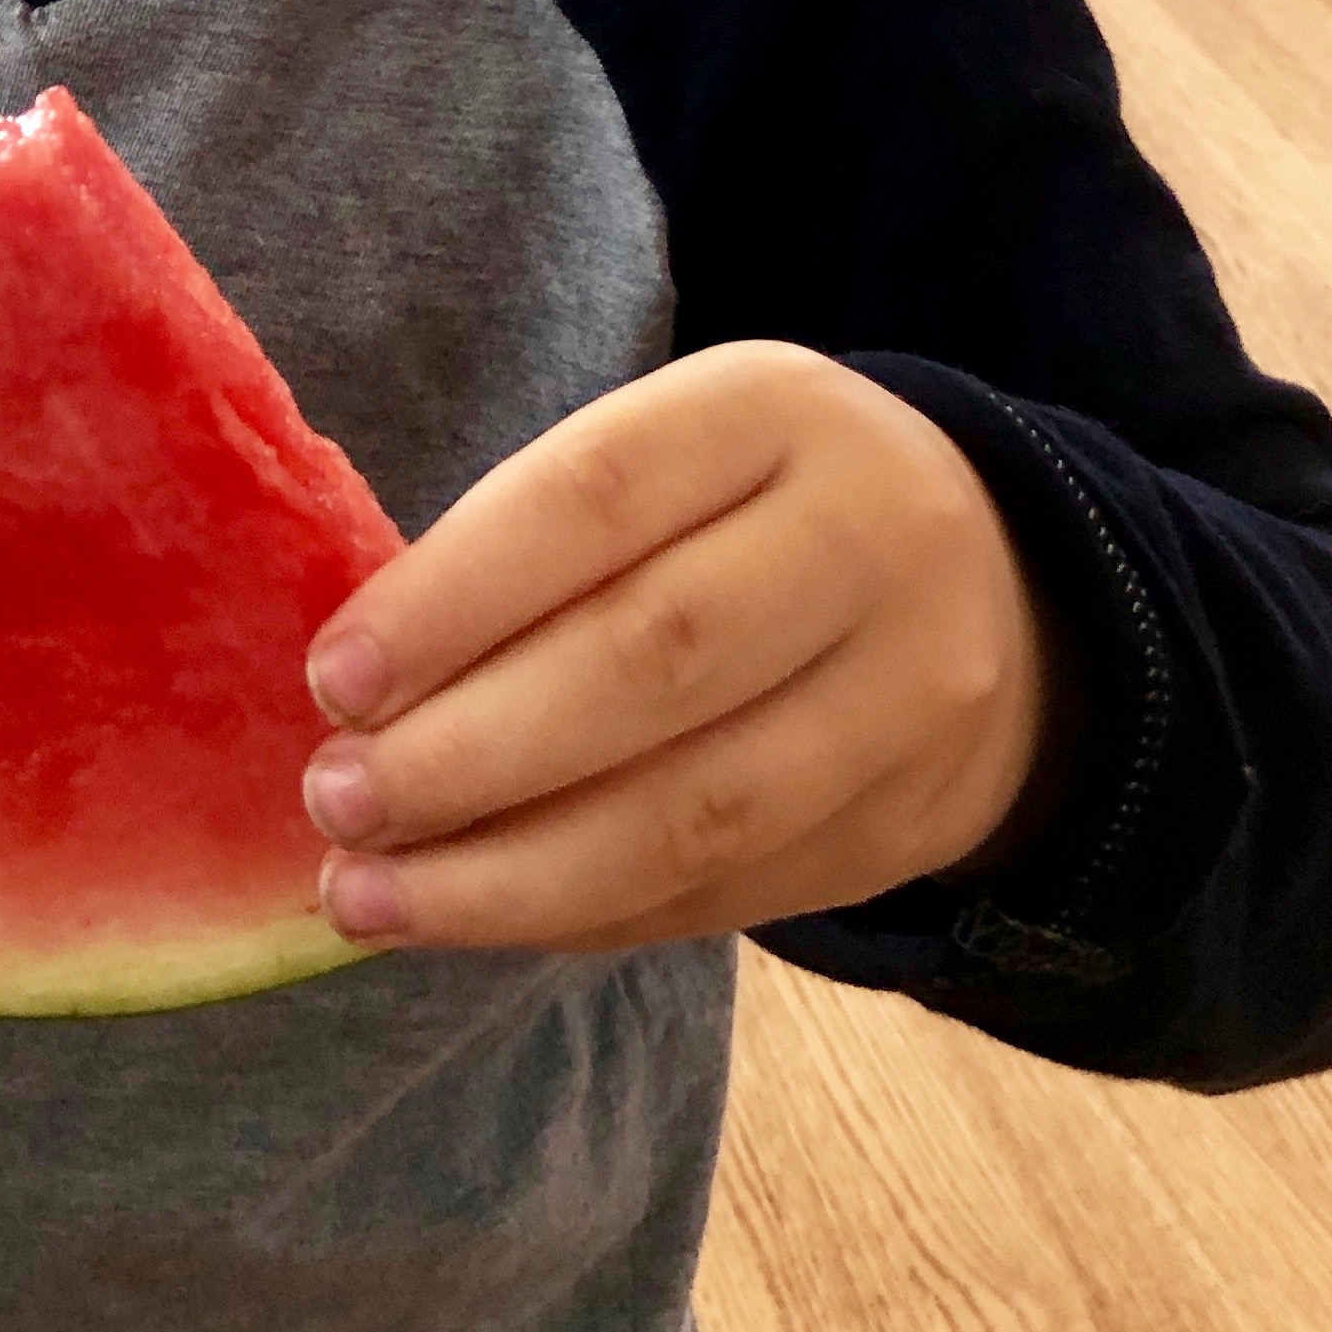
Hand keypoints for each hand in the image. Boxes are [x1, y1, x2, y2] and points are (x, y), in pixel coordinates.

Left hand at [299, 342, 1073, 952]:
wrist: (997, 587)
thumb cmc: (751, 503)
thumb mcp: (675, 451)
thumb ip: (543, 537)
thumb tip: (363, 683)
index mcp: (771, 411)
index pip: (598, 497)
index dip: (455, 596)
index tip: (334, 679)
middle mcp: (863, 541)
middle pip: (651, 663)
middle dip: (470, 751)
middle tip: (336, 800)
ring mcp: (905, 696)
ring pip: (694, 812)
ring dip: (511, 875)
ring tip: (370, 896)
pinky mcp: (903, 826)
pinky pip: (724, 892)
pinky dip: (583, 915)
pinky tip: (478, 920)